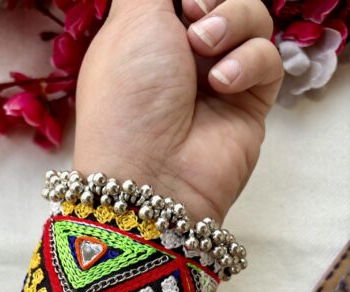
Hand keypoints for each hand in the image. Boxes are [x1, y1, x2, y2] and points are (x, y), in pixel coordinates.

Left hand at [73, 0, 282, 222]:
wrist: (150, 172)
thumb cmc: (128, 98)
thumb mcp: (130, 21)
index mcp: (150, 33)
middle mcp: (185, 54)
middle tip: (193, 15)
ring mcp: (220, 77)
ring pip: (254, 18)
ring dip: (233, 21)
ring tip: (204, 48)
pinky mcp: (250, 102)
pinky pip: (268, 58)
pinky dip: (249, 61)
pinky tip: (222, 84)